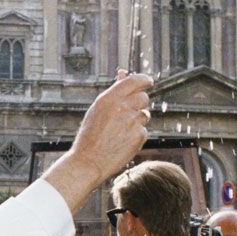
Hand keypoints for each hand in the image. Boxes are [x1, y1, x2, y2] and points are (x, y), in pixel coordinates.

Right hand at [44, 71, 151, 212]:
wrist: (88, 162)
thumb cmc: (90, 135)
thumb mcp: (97, 110)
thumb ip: (113, 92)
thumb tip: (123, 73)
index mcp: (109, 98)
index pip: (134, 80)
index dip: (144, 79)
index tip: (148, 81)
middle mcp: (122, 107)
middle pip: (143, 97)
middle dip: (139, 103)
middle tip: (128, 113)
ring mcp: (132, 122)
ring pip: (144, 115)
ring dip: (136, 121)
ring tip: (119, 132)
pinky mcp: (139, 136)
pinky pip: (143, 131)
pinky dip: (135, 136)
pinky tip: (121, 142)